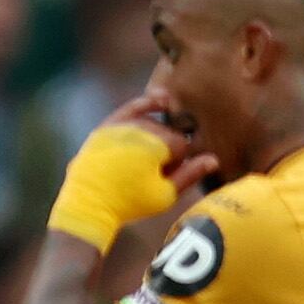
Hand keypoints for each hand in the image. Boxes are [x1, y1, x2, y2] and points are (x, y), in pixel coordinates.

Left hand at [104, 92, 221, 202]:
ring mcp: (123, 125)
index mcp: (157, 145)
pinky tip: (161, 99)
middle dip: (166, 150)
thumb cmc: (129, 203)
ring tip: (150, 155)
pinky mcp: (108, 125)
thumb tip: (213, 159)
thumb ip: (190, 175)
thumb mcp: (163, 195)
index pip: (182, 145)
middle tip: (156, 171)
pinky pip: (132, 107)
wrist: (89, 203)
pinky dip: (147, 102)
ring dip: (156, 136)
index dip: (178, 162)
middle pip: (167, 133)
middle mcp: (141, 129)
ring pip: (151, 123)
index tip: (168, 176)